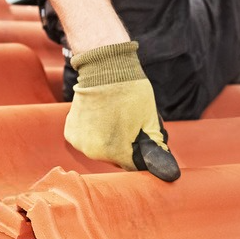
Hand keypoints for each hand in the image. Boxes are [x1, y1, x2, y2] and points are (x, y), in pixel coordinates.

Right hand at [65, 41, 179, 180]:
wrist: (104, 66)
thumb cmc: (130, 91)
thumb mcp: (150, 120)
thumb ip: (156, 148)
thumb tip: (168, 172)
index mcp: (114, 151)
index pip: (134, 166)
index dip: (142, 153)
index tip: (144, 139)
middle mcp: (93, 152)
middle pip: (117, 159)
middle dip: (126, 147)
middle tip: (129, 124)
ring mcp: (79, 143)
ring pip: (102, 151)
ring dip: (110, 141)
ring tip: (115, 118)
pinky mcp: (71, 133)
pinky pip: (88, 141)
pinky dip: (95, 134)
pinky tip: (100, 117)